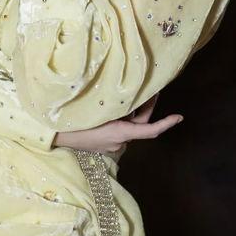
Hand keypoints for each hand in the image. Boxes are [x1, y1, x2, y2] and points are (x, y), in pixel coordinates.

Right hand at [53, 94, 182, 152]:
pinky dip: (119, 120)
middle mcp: (121, 142)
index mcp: (121, 132)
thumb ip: (117, 106)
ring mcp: (113, 145)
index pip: (150, 130)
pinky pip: (118, 130)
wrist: (56, 135)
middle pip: (140, 124)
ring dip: (129, 113)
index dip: (166, 124)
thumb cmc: (77, 120)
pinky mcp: (105, 145)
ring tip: (126, 93)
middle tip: (151, 89)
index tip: (179, 117)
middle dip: (146, 107)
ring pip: (128, 127)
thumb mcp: (99, 109)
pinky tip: (109, 108)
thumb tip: (129, 100)